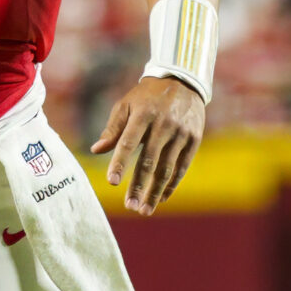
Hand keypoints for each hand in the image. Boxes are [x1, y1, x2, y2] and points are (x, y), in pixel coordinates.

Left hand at [93, 76, 204, 215]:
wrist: (183, 80)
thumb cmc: (147, 96)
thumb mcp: (126, 105)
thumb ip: (113, 129)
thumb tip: (96, 150)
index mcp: (143, 114)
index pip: (129, 143)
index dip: (120, 163)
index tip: (111, 182)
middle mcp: (164, 125)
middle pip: (149, 161)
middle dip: (139, 186)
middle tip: (130, 206)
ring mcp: (181, 133)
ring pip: (167, 168)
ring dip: (155, 191)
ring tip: (144, 210)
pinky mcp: (194, 139)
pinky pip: (182, 167)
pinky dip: (171, 184)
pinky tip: (161, 198)